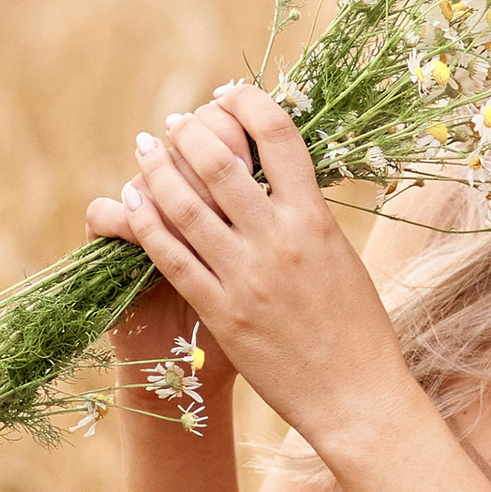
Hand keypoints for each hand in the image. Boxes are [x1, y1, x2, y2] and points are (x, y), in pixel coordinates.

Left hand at [87, 84, 412, 455]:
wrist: (355, 395)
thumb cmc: (357, 326)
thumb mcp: (340, 256)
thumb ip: (306, 214)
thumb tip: (277, 174)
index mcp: (315, 219)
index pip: (278, 134)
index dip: (246, 102)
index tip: (227, 96)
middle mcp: (278, 240)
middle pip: (219, 160)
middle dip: (189, 131)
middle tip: (174, 122)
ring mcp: (245, 276)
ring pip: (184, 204)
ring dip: (156, 168)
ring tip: (145, 150)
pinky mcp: (219, 311)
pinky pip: (170, 256)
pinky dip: (146, 222)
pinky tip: (132, 202)